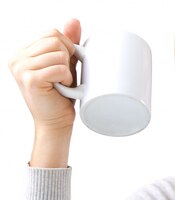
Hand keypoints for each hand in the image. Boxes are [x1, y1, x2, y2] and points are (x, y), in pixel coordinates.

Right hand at [8, 19, 81, 166]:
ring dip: (68, 70)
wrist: (56, 122)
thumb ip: (67, 42)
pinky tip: (61, 87)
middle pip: (55, 40)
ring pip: (58, 53)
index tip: (67, 64)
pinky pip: (59, 68)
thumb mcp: (65, 64)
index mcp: (23, 52)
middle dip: (68, 57)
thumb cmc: (61, 94)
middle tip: (64, 76)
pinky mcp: (30, 79)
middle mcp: (17, 58)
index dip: (67, 46)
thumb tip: (73, 20)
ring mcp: (21, 68)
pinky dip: (66, 77)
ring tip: (62, 82)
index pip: (51, 33)